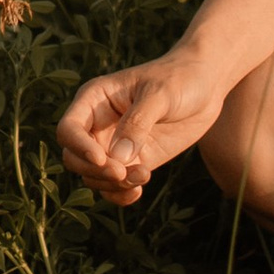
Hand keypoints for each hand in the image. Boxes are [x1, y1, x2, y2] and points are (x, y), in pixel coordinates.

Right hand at [55, 55, 226, 206]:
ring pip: (93, 177)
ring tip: (144, 175)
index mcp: (94, 100)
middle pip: (74, 158)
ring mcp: (114, 146)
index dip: (79, 147)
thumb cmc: (179, 79)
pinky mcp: (133, 161)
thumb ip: (138, 123)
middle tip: (123, 173)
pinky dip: (122, 194)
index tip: (103, 159)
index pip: (68, 129)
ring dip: (113, 185)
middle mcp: (98, 125)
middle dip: (95, 171)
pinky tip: (138, 189)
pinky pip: (115, 186)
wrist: (204, 86)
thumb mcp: (160, 94)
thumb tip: (118, 158)